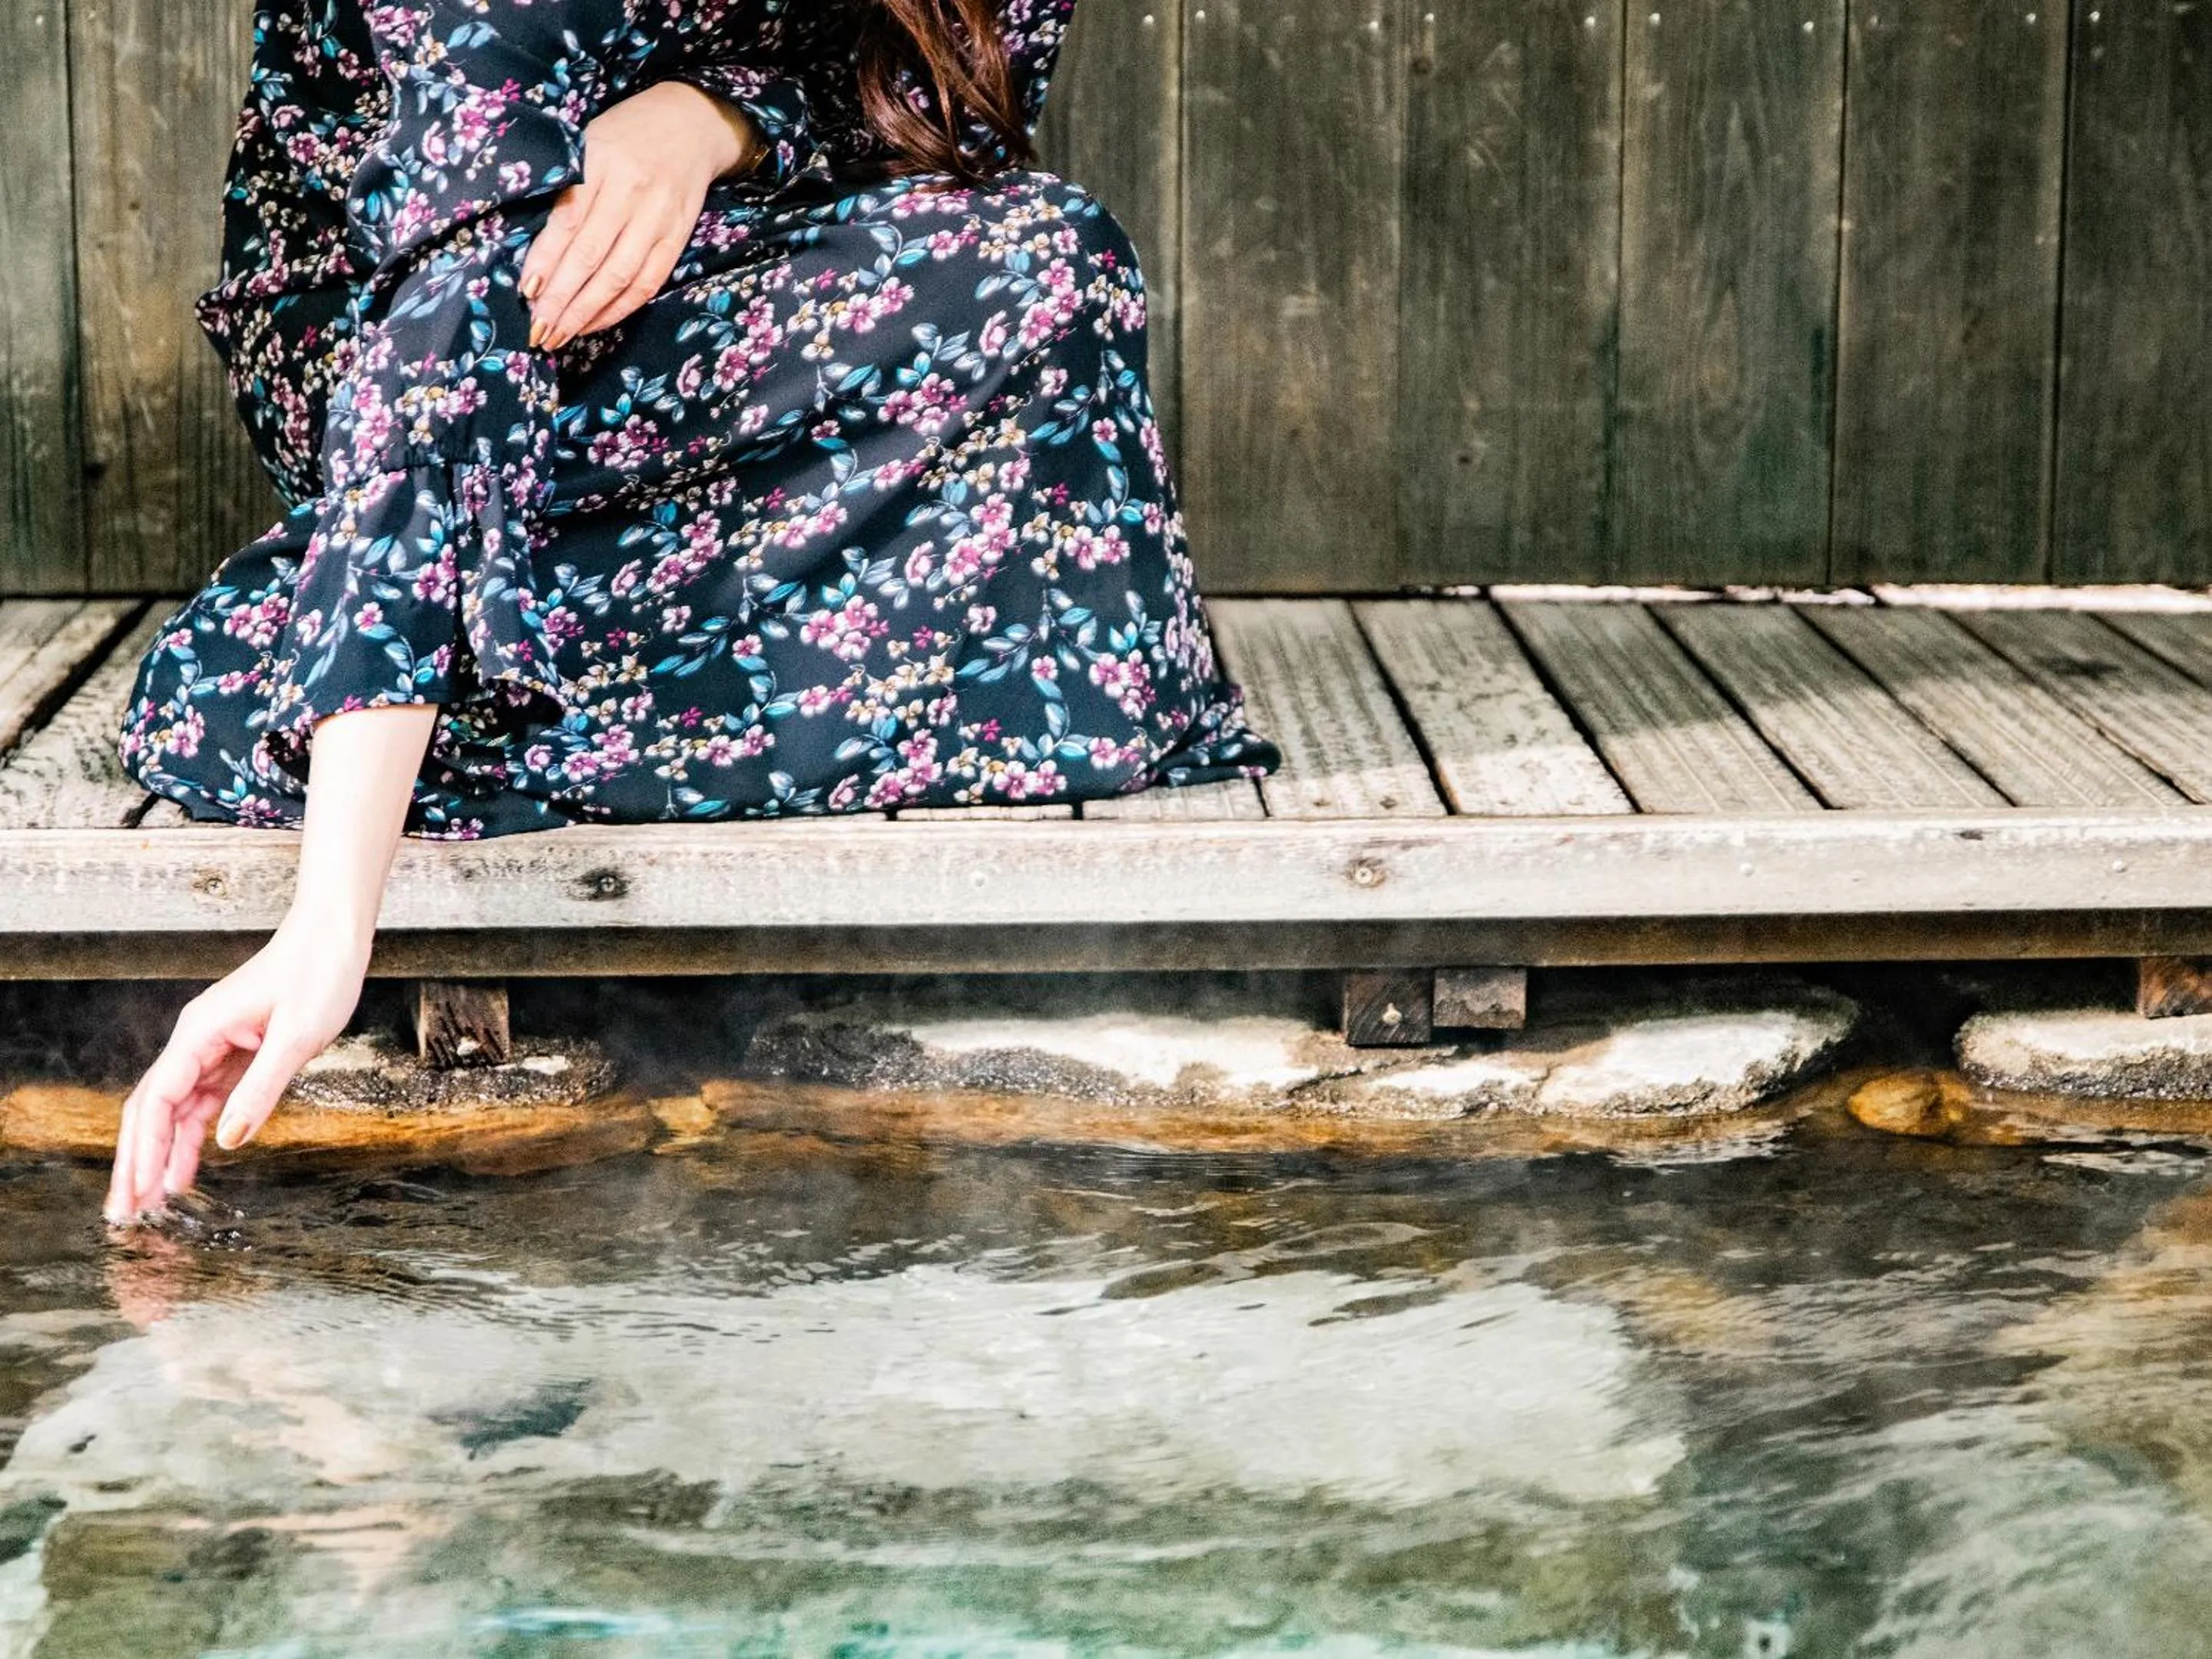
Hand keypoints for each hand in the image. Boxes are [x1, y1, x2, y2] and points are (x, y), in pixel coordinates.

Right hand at [104, 702, 437, 1226]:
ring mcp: (214, 1047)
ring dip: (163, 1154)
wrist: (334, 936)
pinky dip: (194, 1135)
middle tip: (124, 1212)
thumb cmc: (319, 974)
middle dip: (136, 1161)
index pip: (158, 1101)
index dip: (145, 1150)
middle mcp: (197, 1041)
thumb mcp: (297, 1038)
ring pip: (177, 1110)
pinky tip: (189, 1167)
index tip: (140, 1191)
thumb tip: (228, 1141)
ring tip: (151, 1203)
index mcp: (200, 1034)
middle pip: (153, 1110)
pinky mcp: (236, 1052)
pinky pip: (205, 1101)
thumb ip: (261, 1089)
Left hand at [522, 79, 764, 351]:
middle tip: (539, 330)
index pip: (569, 220)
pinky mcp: (677, 237)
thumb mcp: (588, 143)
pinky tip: (595, 323)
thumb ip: (568, 189)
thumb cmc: (627, 134)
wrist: (692, 123)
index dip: (546, 260)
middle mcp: (632, 192)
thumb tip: (540, 252)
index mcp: (601, 161)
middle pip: (592, 256)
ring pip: (619, 276)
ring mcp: (658, 219)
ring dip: (587, 312)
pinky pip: (647, 282)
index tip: (526, 291)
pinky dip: (619, 308)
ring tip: (560, 335)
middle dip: (562, 299)